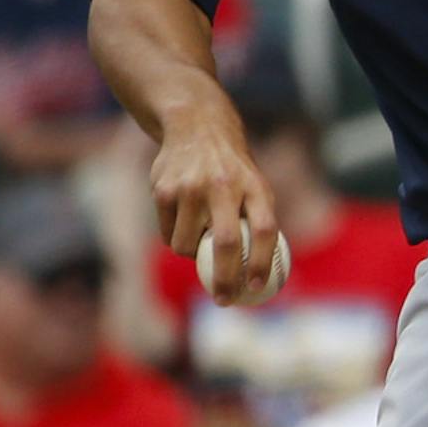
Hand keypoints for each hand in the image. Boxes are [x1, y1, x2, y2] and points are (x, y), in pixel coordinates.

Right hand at [149, 89, 276, 304]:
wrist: (195, 126)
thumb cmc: (233, 169)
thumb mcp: (255, 184)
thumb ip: (257, 222)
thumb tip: (262, 276)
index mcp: (254, 186)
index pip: (264, 230)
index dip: (263, 262)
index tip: (258, 288)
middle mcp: (224, 185)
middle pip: (226, 243)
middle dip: (225, 279)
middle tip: (224, 300)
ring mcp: (191, 187)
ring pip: (187, 245)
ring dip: (193, 254)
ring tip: (198, 236)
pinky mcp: (163, 190)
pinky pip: (168, 233)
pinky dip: (175, 238)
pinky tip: (181, 218)